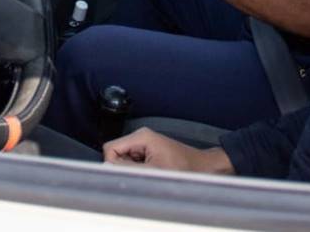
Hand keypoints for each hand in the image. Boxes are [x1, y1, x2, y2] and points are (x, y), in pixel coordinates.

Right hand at [103, 128, 233, 173]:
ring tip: (151, 172)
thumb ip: (128, 169)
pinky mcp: (147, 150)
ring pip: (123, 160)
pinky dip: (139, 169)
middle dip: (125, 167)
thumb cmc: (184, 167)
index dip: (114, 164)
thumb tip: (108, 169)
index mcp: (141, 136)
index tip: (129, 172)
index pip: (110, 148)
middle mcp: (140, 137)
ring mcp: (144, 143)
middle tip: (144, 173)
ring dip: (133, 169)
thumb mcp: (153, 171)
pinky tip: (153, 171)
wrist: (201, 167)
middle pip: (115, 154)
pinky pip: (132, 162)